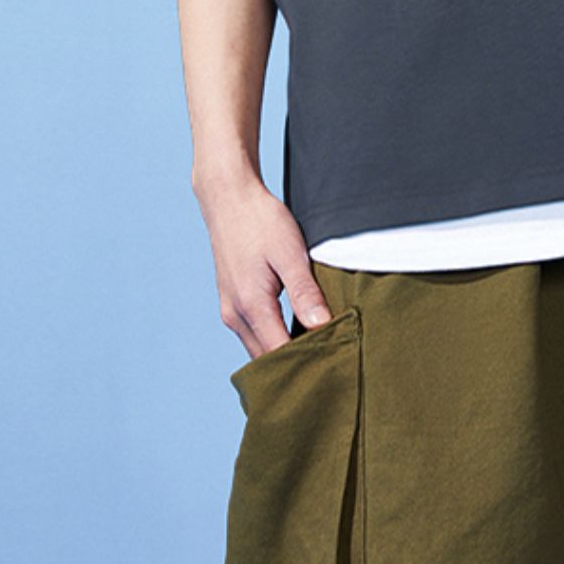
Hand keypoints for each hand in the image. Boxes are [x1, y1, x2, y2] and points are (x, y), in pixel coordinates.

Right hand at [192, 162, 334, 358]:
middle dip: (296, 365)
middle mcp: (235, 315)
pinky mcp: (232, 303)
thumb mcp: (290, 252)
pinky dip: (274, 340)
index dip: (307, 363)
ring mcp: (230, 311)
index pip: (280, 355)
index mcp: (251, 305)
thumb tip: (322, 326)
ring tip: (319, 350)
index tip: (334, 363)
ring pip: (259, 350)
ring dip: (284, 354)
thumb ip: (304, 292)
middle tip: (331, 363)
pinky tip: (298, 332)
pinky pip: (254, 335)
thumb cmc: (260, 221)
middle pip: (267, 360)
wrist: (229, 198)